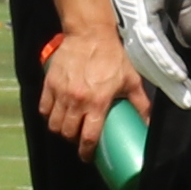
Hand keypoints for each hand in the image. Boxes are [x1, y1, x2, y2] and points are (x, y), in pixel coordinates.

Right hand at [37, 16, 135, 150]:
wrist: (90, 33)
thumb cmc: (112, 56)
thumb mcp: (131, 80)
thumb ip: (140, 104)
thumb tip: (147, 124)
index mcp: (97, 103)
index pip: (88, 137)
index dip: (87, 152)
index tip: (88, 156)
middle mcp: (76, 101)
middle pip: (68, 133)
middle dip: (73, 141)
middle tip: (79, 139)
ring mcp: (61, 92)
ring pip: (54, 123)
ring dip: (60, 130)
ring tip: (68, 128)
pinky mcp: (50, 83)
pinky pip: (43, 108)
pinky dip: (48, 115)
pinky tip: (55, 114)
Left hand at [101, 0, 190, 107]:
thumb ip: (182, 15)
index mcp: (142, 13)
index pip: (152, 52)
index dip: (166, 74)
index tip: (183, 93)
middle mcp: (136, 15)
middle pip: (148, 58)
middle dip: (168, 84)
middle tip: (187, 102)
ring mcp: (138, 9)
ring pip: (149, 53)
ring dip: (168, 78)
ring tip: (186, 96)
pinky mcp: (146, 0)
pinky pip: (155, 36)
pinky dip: (167, 58)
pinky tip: (178, 75)